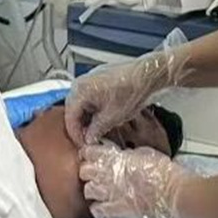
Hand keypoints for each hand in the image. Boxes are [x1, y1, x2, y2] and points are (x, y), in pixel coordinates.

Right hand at [64, 48, 188, 144]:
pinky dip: (94, 109)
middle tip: (89, 139)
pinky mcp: (99, 79)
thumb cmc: (132, 89)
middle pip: (74, 110)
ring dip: (88, 118)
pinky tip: (103, 118)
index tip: (82, 143)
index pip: (69, 117)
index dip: (76, 134)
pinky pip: (90, 97)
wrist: (147, 74)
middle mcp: (81, 83)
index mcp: (80, 91)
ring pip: (82, 104)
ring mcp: (90, 79)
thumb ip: (96, 130)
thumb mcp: (112, 118)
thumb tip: (90, 137)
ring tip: (98, 130)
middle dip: (81, 126)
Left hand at [79, 144, 187, 217]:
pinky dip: (99, 210)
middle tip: (97, 176)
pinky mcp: (114, 211)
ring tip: (102, 193)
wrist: (173, 194)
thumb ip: (128, 156)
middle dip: (89, 173)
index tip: (92, 157)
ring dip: (94, 191)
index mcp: (115, 158)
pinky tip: (105, 208)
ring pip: (88, 191)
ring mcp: (109, 194)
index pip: (89, 152)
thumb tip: (123, 157)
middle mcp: (108, 174)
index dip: (89, 155)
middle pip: (84, 172)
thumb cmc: (165, 174)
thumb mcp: (145, 155)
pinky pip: (97, 211)